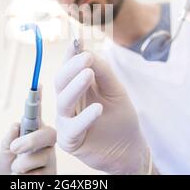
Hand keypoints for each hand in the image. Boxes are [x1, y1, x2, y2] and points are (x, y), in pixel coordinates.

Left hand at [0, 87, 56, 174]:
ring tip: (17, 168)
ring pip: (41, 156)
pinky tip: (29, 176)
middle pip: (47, 134)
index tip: (38, 85)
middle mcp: (45, 142)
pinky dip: (29, 176)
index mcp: (34, 130)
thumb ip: (9, 137)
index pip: (37, 113)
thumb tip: (16, 126)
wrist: (8, 181)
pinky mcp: (52, 172)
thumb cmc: (8, 163)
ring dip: (23, 164)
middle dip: (30, 141)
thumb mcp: (6, 148)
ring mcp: (50, 156)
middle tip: (14, 148)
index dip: (39, 98)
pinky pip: (41, 173)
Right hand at [54, 42, 151, 173]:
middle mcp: (67, 101)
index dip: (70, 54)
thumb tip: (88, 52)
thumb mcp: (115, 90)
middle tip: (86, 57)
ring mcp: (66, 120)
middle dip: (72, 67)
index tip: (77, 41)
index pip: (69, 67)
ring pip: (64, 101)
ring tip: (89, 74)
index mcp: (76, 87)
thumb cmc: (119, 117)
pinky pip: (73, 127)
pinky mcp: (69, 140)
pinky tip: (98, 108)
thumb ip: (103, 72)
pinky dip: (85, 117)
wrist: (128, 147)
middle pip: (61, 81)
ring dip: (76, 86)